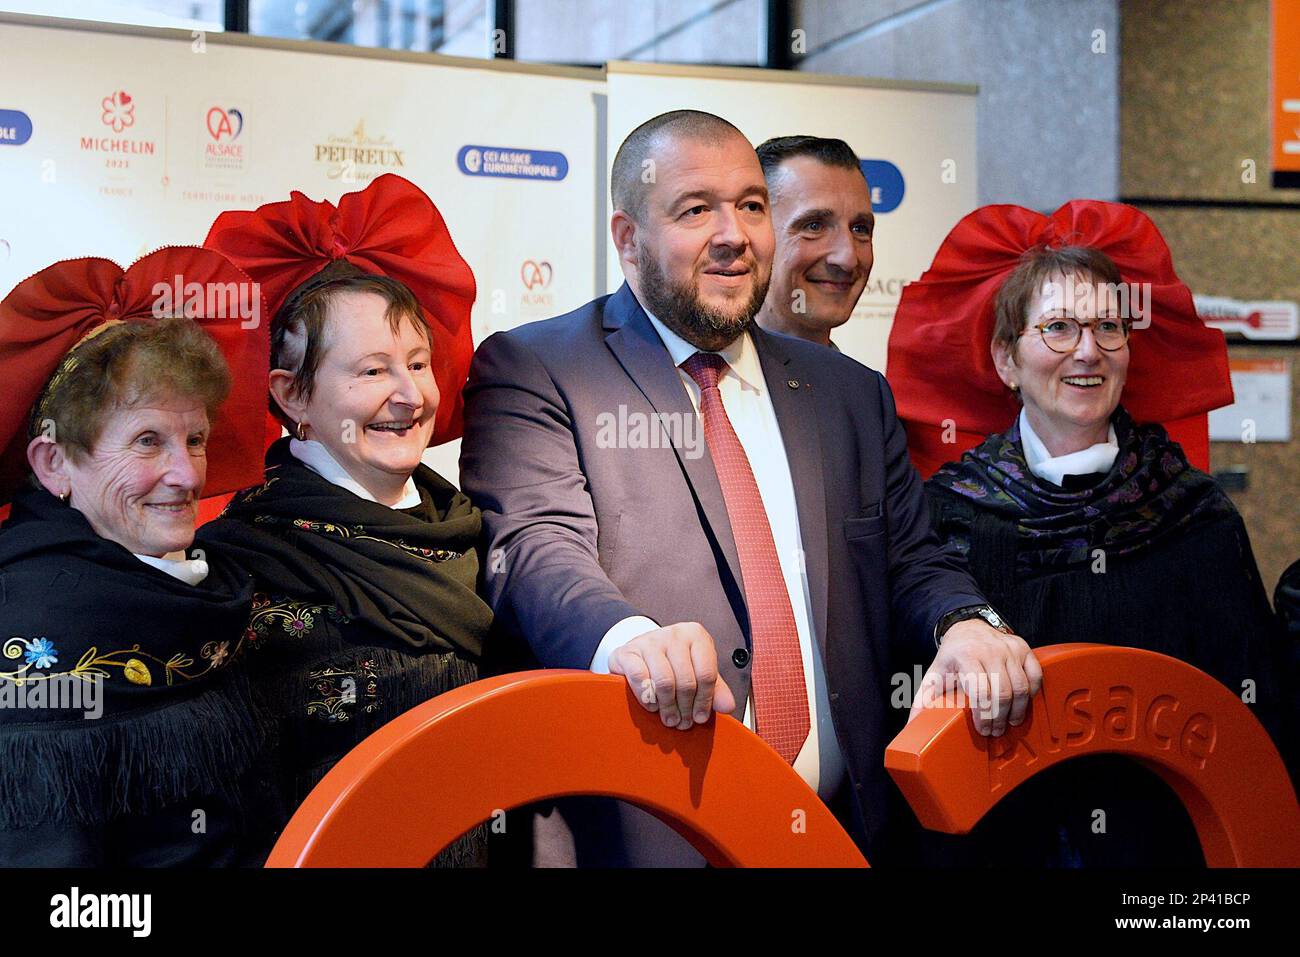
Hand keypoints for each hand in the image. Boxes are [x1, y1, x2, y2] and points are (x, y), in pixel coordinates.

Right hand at [608, 622, 736, 729]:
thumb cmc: (672, 663)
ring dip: (668, 708)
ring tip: (669, 720)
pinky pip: (641, 679)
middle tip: (682, 724)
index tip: (700, 718)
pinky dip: (648, 698)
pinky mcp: (628, 651)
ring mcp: (650, 641)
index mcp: (696, 635)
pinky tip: (652, 706)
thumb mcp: (697, 672)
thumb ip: (715, 689)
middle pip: (686, 681)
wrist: (639, 651)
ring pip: (664, 682)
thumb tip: (728, 707)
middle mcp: (674, 634)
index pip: (707, 674)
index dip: (705, 701)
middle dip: (685, 708)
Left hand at [907, 620, 1041, 735]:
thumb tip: (912, 728)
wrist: (967, 629)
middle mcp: (990, 650)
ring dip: (1017, 711)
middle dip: (1000, 718)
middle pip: (1002, 693)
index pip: (980, 692)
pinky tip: (1021, 704)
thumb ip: (923, 702)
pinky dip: (1031, 694)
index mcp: (965, 656)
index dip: (984, 716)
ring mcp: (1009, 648)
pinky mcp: (1023, 648)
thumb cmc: (951, 658)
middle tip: (996, 732)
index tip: (983, 730)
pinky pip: (1035, 676)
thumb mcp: (934, 676)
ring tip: (1009, 723)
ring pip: (1021, 687)